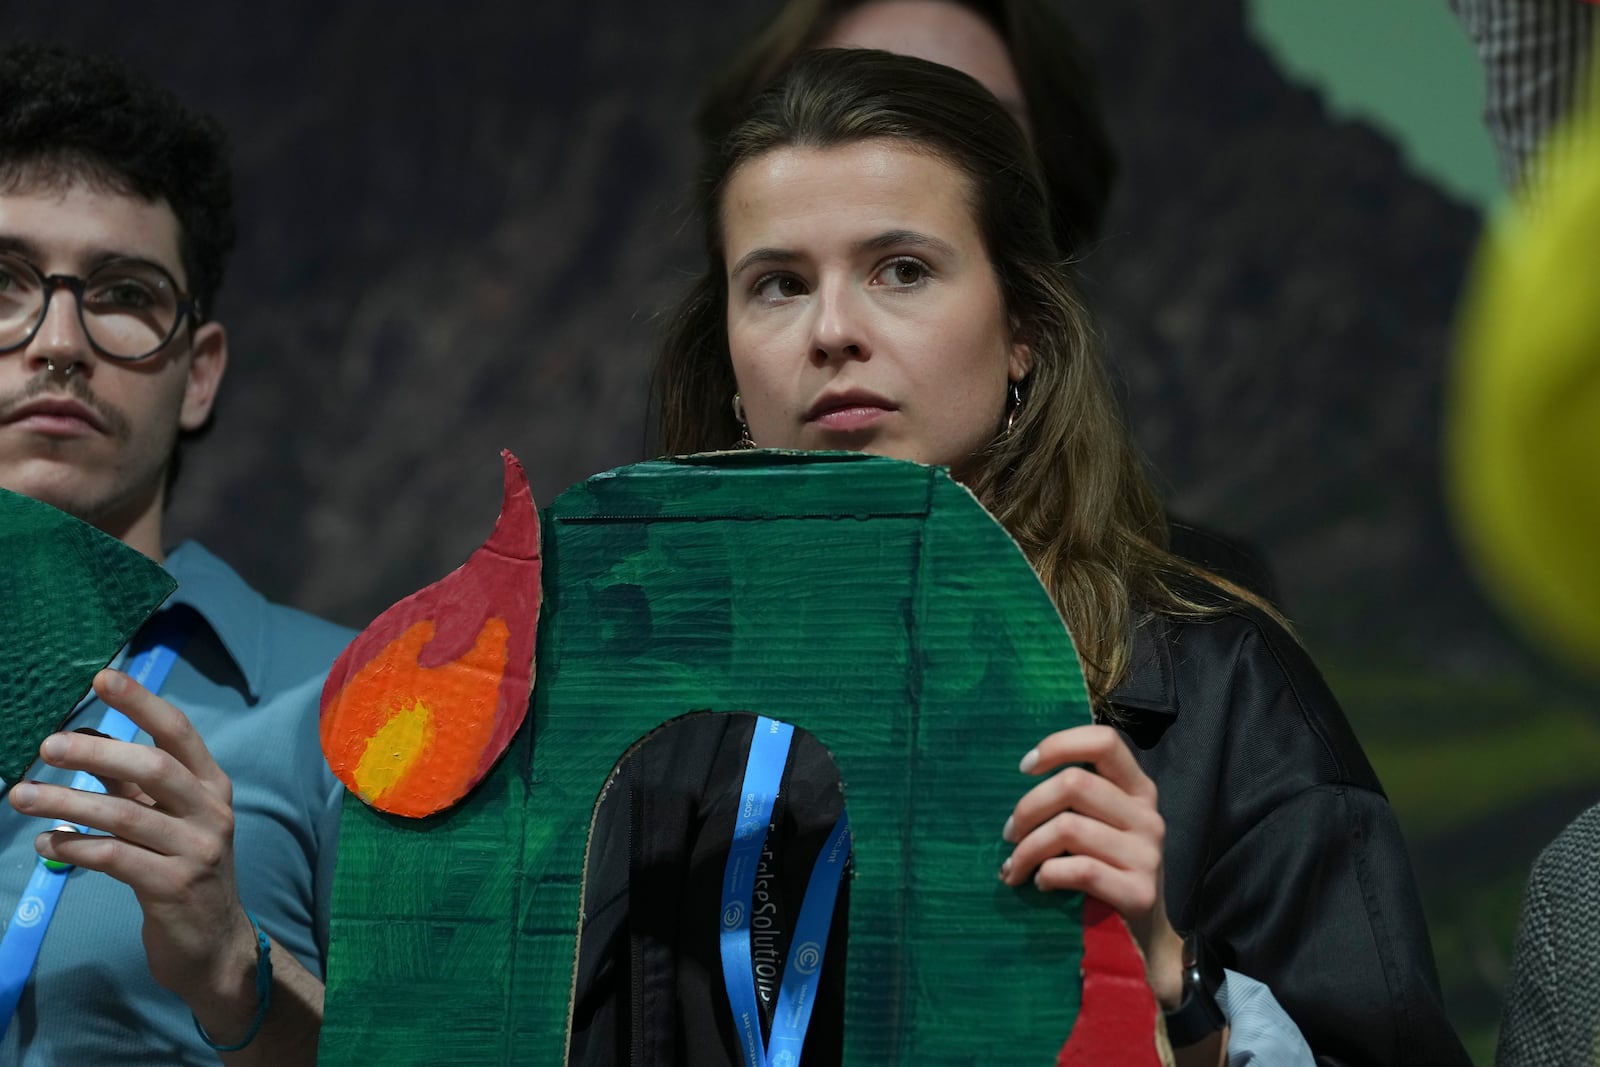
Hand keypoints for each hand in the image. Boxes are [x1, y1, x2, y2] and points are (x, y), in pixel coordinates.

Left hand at [8, 669, 261, 1032]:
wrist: (215, 945)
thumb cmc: (184, 872)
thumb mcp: (165, 821)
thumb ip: (130, 784)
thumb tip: (83, 739)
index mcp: (211, 786)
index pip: (179, 733)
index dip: (141, 703)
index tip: (103, 678)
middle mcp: (210, 812)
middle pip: (153, 768)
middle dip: (97, 751)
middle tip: (47, 746)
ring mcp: (196, 850)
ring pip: (126, 815)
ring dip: (68, 803)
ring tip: (23, 795)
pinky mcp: (173, 887)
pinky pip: (116, 859)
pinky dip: (76, 847)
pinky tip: (47, 842)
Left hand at [998, 723, 1184, 1008]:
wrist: (1144, 941)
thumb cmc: (1107, 873)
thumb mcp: (1100, 826)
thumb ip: (1076, 799)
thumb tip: (1021, 776)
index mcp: (1138, 790)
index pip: (1104, 742)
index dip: (1060, 745)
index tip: (1024, 767)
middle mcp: (1148, 816)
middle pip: (1074, 783)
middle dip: (1028, 807)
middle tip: (1009, 834)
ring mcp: (1148, 854)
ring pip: (1069, 827)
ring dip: (1027, 849)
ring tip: (1014, 867)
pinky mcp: (1139, 892)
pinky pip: (1079, 870)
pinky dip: (1048, 875)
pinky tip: (1041, 883)